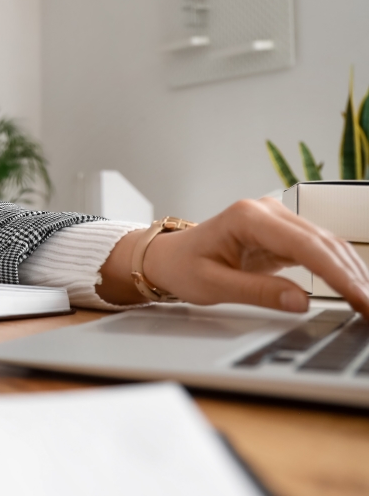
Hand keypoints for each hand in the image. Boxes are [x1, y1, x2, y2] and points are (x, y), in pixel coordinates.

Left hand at [98, 197, 368, 316]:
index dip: (337, 273)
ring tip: (368, 303)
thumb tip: (301, 302)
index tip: (360, 298)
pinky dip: (338, 269)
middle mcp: (266, 211)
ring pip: (326, 243)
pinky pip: (317, 249)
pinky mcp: (281, 233)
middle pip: (323, 241)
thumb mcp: (213, 285)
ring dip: (350, 272)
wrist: (166, 256)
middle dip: (353, 276)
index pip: (305, 245)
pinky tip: (354, 289)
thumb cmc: (183, 267)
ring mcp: (275, 219)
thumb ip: (257, 292)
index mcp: (247, 217)